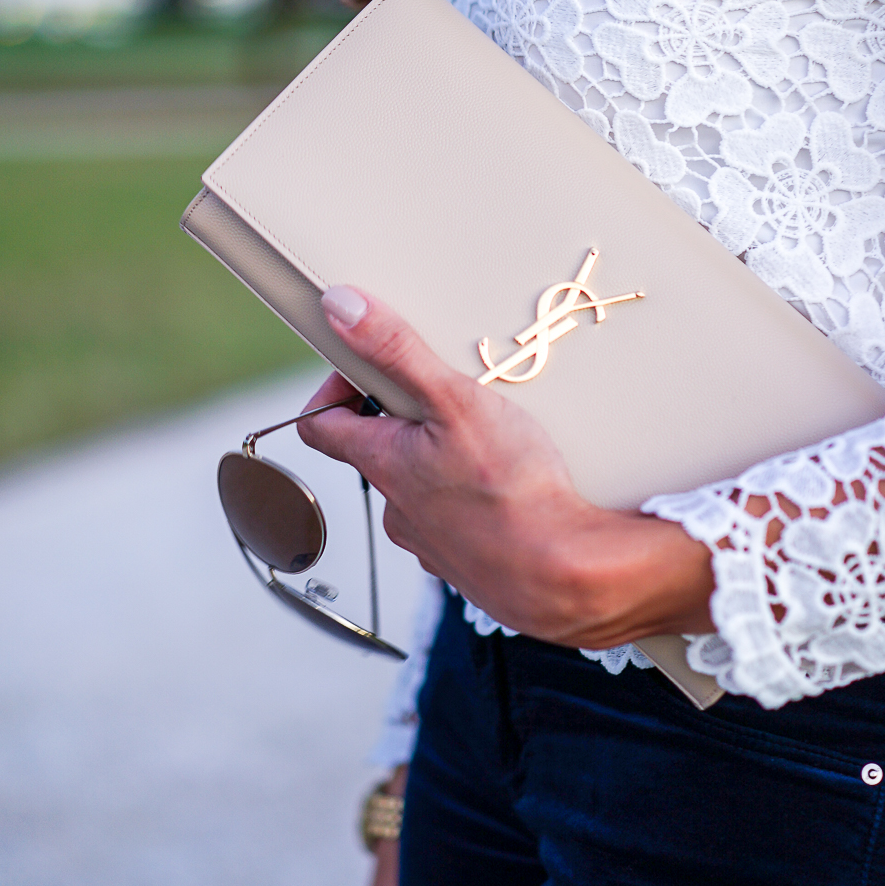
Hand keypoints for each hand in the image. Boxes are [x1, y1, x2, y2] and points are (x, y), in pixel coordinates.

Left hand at [297, 286, 713, 647]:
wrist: (563, 576)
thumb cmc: (510, 489)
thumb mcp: (455, 400)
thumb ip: (398, 352)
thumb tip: (341, 309)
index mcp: (382, 462)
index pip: (321, 424)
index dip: (335, 389)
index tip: (367, 369)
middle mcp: (395, 507)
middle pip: (379, 453)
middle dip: (408, 422)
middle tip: (452, 400)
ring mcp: (428, 541)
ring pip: (422, 490)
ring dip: (444, 464)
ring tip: (494, 446)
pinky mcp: (466, 564)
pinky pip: (457, 523)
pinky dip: (473, 503)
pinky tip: (511, 492)